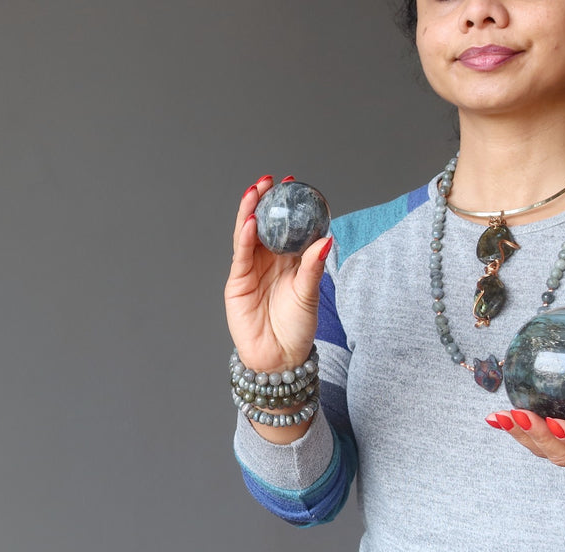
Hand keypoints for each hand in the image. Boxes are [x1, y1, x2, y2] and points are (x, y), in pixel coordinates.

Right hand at [225, 174, 331, 371]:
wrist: (278, 358)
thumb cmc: (297, 329)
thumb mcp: (310, 294)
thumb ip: (314, 266)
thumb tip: (327, 238)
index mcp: (290, 261)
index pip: (288, 226)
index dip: (289, 205)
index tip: (295, 183)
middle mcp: (269, 261)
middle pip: (265, 224)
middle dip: (265, 200)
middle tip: (271, 180)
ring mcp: (252, 269)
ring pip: (249, 234)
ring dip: (250, 211)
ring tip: (255, 191)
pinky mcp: (237, 282)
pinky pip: (241, 255)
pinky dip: (244, 237)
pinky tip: (249, 222)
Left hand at [485, 368, 564, 477]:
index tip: (555, 424)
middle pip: (563, 456)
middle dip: (539, 437)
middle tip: (518, 415)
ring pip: (546, 452)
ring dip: (521, 435)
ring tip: (500, 417)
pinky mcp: (560, 447)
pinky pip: (536, 443)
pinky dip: (516, 431)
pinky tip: (495, 418)